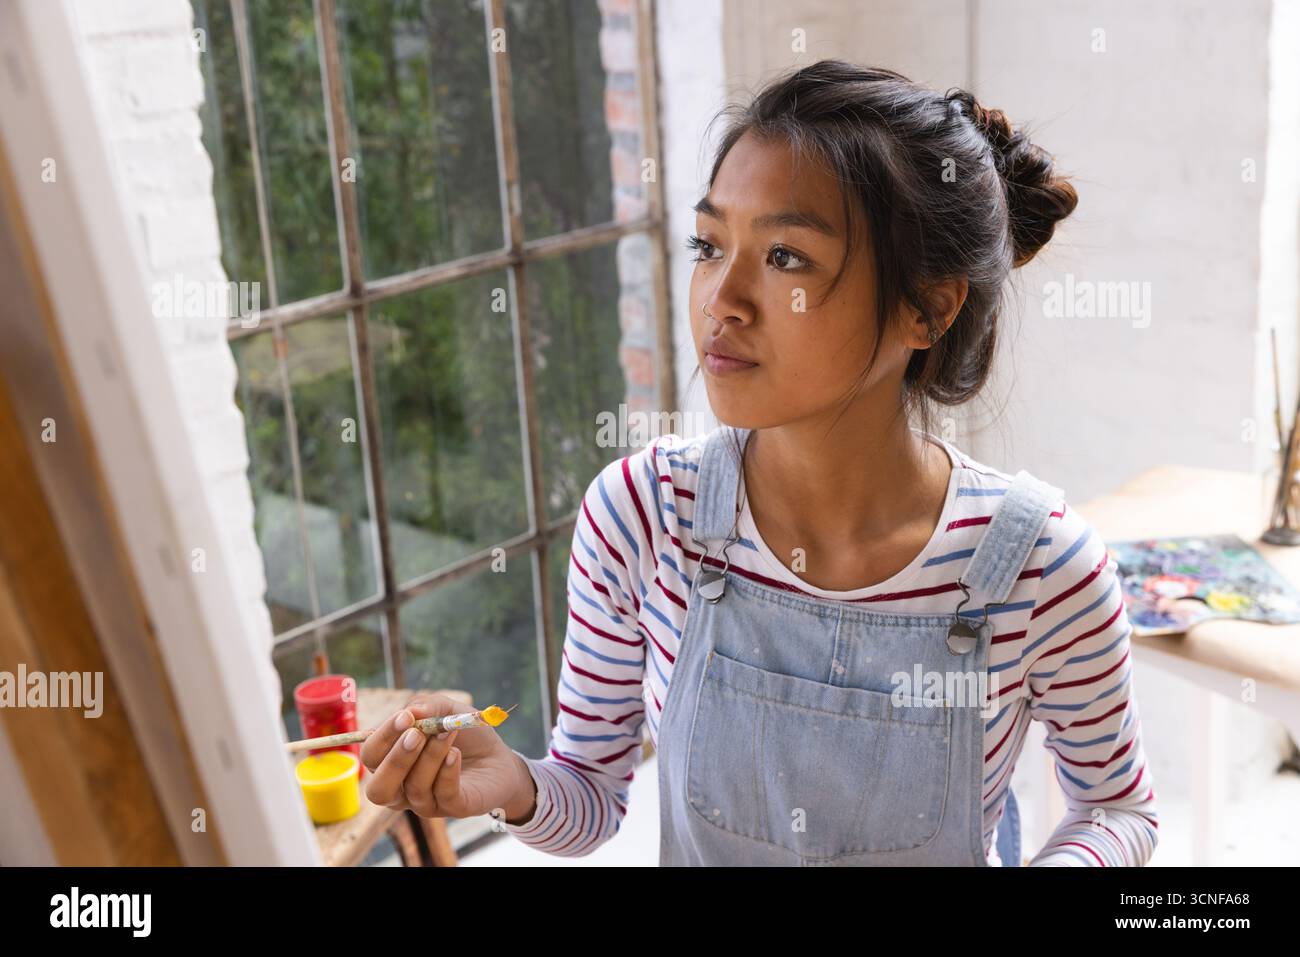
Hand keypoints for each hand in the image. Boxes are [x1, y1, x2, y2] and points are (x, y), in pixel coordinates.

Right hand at [359, 692, 533, 822]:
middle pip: (379, 788)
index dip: (383, 738)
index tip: (405, 716)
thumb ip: (426, 707)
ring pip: (415, 788)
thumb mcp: (446, 711)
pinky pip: (443, 794)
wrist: (500, 758)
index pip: (371, 757)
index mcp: (391, 763)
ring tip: (447, 733)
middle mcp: (402, 788)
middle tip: (417, 734)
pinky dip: (447, 771)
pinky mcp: (454, 808)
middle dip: (395, 760)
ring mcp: (427, 802)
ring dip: (430, 756)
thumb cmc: (464, 736)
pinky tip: (456, 753)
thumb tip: (410, 711)